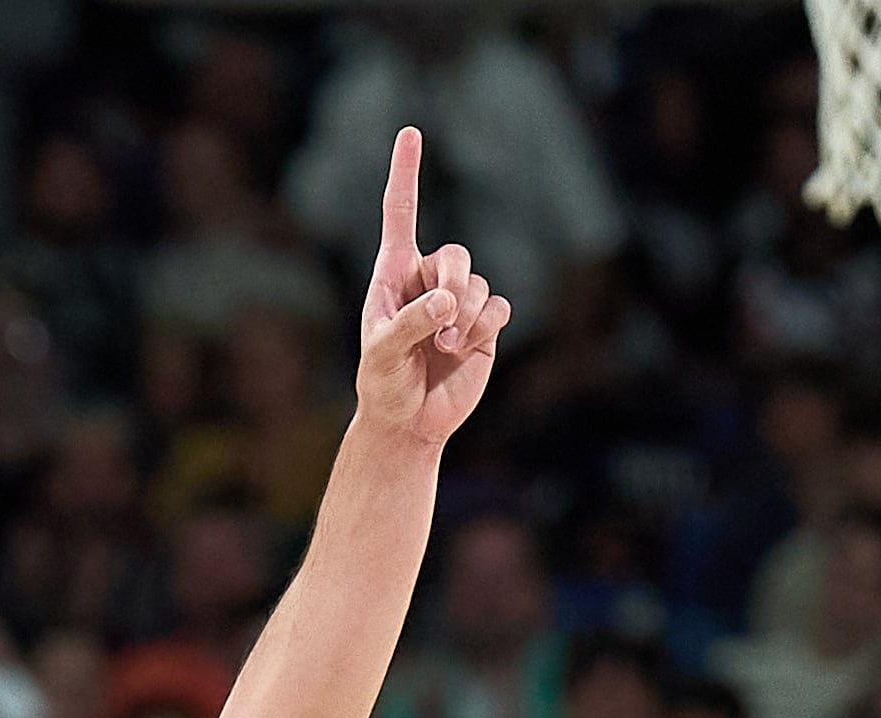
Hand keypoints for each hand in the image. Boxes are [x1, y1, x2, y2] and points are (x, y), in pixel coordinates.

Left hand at [354, 129, 512, 448]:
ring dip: (466, 317)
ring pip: (478, 284)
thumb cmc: (382, 385)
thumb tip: (447, 302)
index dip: (406, 174)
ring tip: (446, 348)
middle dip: (452, 284)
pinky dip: (484, 327)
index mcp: (392, 275)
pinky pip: (498, 308)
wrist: (408, 422)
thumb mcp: (381, 356)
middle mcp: (427, 280)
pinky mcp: (484, 324)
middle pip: (455, 255)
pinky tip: (466, 349)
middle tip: (442, 321)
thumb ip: (410, 325)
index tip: (410, 132)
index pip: (401, 214)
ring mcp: (459, 301)